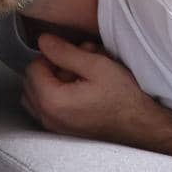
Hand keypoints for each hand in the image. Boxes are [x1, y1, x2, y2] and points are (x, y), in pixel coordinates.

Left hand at [21, 34, 165, 145]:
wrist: (140, 126)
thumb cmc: (123, 98)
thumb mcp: (97, 66)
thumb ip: (65, 52)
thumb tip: (43, 41)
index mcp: (52, 101)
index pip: (33, 67)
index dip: (53, 56)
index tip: (74, 56)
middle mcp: (47, 118)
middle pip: (31, 82)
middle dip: (52, 69)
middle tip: (79, 67)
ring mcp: (53, 127)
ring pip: (36, 95)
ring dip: (52, 82)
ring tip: (79, 80)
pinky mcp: (61, 131)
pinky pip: (45, 108)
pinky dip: (56, 96)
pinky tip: (79, 92)